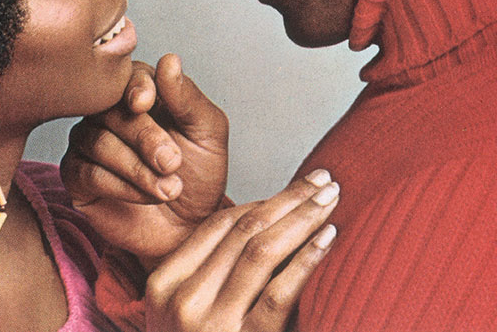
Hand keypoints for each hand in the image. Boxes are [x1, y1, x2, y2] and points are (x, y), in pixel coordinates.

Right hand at [61, 53, 228, 261]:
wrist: (188, 229)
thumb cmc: (199, 176)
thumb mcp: (207, 134)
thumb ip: (188, 98)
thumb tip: (169, 61)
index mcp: (142, 92)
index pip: (129, 75)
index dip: (136, 87)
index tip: (145, 103)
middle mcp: (109, 111)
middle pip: (112, 110)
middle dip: (146, 138)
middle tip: (172, 162)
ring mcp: (89, 141)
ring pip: (99, 142)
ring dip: (139, 169)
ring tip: (170, 188)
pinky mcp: (77, 174)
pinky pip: (88, 172)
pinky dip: (122, 186)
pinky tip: (148, 196)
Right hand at [146, 174, 338, 331]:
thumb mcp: (187, 317)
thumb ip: (210, 277)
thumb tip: (262, 226)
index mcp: (165, 284)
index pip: (219, 225)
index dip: (262, 198)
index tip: (296, 184)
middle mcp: (183, 298)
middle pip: (242, 229)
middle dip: (288, 198)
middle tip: (324, 179)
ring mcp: (211, 323)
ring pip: (261, 250)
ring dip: (301, 217)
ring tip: (331, 198)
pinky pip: (280, 294)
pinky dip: (307, 260)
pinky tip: (329, 238)